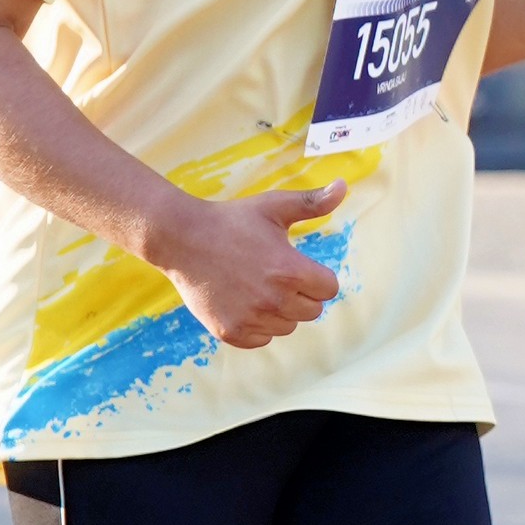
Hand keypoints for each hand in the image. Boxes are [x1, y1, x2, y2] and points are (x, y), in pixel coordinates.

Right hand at [151, 182, 347, 348]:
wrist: (181, 238)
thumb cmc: (232, 220)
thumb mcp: (273, 206)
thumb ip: (313, 203)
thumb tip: (343, 186)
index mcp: (290, 270)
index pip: (329, 289)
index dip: (317, 276)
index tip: (297, 265)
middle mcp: (273, 300)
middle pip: (312, 311)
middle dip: (301, 293)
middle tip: (275, 274)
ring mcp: (251, 319)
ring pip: (287, 326)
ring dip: (280, 310)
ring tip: (256, 285)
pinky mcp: (231, 332)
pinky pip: (262, 338)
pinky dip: (257, 325)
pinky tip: (243, 301)